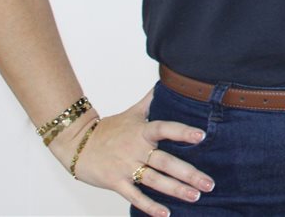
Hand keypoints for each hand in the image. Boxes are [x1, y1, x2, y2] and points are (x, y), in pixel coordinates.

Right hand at [54, 90, 213, 216]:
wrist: (75, 143)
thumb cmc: (108, 129)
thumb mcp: (132, 112)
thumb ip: (151, 100)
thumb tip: (165, 81)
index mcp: (142, 131)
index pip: (166, 129)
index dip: (183, 132)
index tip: (201, 136)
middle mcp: (136, 149)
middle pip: (166, 162)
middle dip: (189, 173)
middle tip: (209, 183)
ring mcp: (126, 167)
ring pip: (155, 181)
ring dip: (176, 190)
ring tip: (195, 196)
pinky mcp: (116, 182)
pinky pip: (135, 196)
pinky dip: (150, 206)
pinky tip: (166, 213)